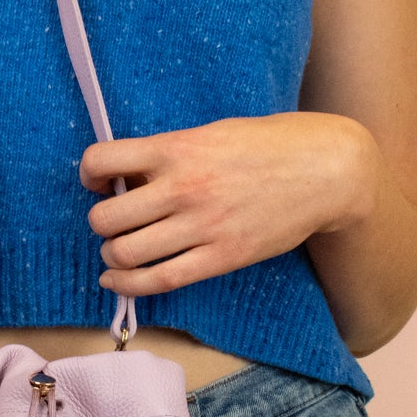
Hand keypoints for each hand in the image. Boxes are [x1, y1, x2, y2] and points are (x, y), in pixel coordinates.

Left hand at [76, 113, 379, 296]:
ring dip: (113, 253)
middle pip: (106, 218)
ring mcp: (203, 226)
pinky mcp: (222, 257)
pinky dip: (128, 284)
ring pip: (126, 253)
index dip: (90, 174)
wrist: (325, 169)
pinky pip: (160, 280)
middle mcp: (184, 188)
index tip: (98, 181)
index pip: (102, 161)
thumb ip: (170, 152)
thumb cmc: (268, 145)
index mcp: (178, 149)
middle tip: (114, 219)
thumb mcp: (212, 132)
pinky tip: (117, 279)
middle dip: (101, 221)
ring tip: (120, 248)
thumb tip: (129, 176)